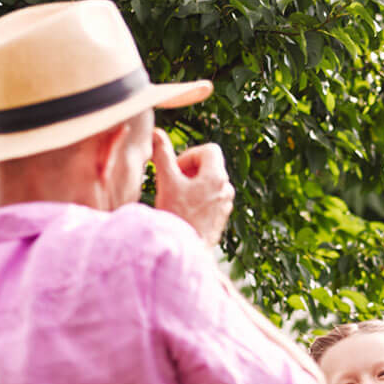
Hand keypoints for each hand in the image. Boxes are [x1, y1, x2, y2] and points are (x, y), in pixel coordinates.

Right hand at [152, 128, 234, 246]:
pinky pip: (211, 198)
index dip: (191, 154)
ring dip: (194, 184)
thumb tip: (157, 133)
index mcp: (217, 177)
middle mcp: (226, 189)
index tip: (177, 169)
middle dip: (191, 169)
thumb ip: (162, 154)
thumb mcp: (166, 182)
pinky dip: (198, 198)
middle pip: (211, 165)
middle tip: (175, 182)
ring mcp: (225, 204)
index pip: (210, 150)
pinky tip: (184, 210)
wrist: (184, 250)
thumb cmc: (176, 216)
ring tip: (178, 197)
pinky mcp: (221, 217)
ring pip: (210, 183)